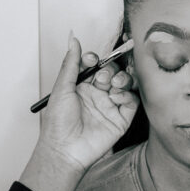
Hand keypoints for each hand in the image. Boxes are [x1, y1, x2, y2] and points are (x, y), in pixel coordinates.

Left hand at [20, 34, 138, 190]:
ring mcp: (110, 106)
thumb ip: (71, 64)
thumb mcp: (62, 88)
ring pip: (125, 84)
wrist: (64, 150)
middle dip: (110, 69)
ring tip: (113, 83)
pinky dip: (127, 94)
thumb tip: (73, 41)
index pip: (95, 65)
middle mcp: (97, 94)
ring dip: (122, 78)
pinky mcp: (120, 119)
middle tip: (102, 76)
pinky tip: (116, 96)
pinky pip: (131, 101)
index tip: (91, 60)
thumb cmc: (58, 123)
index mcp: (82, 86)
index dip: (96, 59)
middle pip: (112, 72)